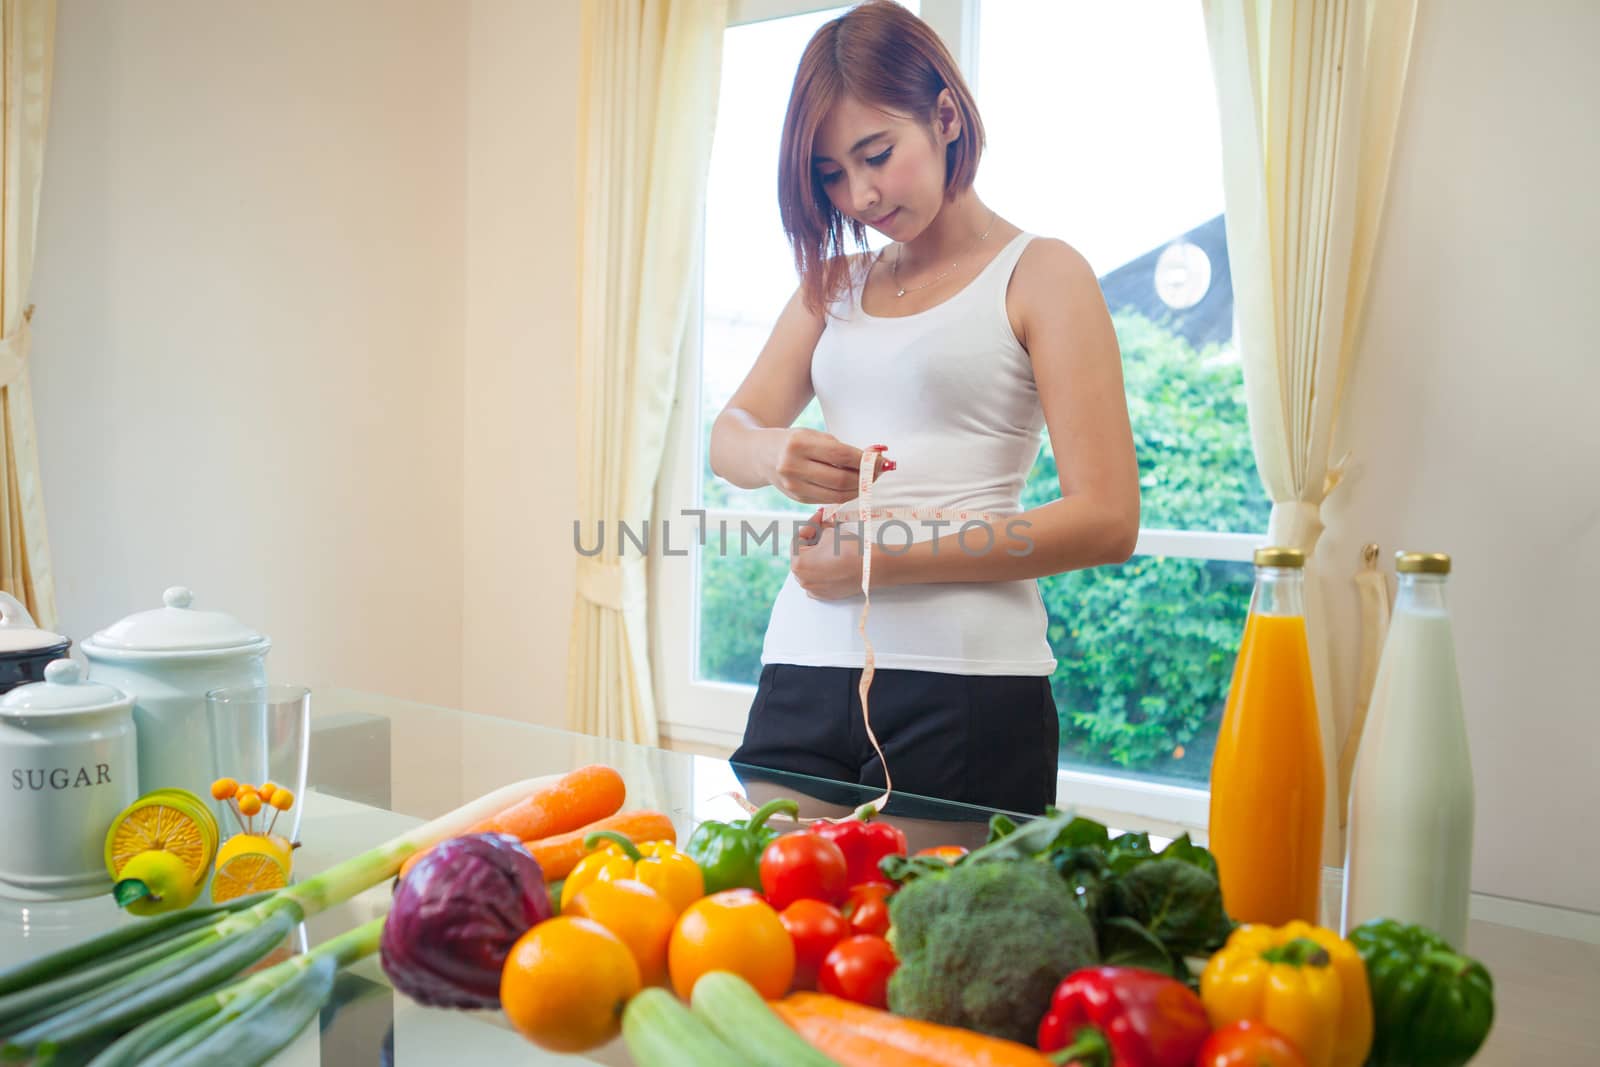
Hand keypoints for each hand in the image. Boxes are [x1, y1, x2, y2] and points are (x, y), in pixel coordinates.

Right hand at [768, 429, 892, 504]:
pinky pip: (829, 500)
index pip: (840, 455)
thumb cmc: (793, 442)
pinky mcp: (797, 498)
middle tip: (879, 471)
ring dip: (859, 488)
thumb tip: (875, 458)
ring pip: (837, 494)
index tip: (881, 460)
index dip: (865, 460)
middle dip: (865, 477)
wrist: (760, 455)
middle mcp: (792, 466)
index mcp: (798, 444)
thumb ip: (841, 448)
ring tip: (869, 479)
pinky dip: (846, 494)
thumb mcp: (813, 436)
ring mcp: (793, 486)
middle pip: (840, 479)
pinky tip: (854, 486)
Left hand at [791, 511, 869, 600]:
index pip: (798, 539)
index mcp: (798, 564)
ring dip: (817, 554)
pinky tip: (832, 559)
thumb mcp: (830, 533)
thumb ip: (819, 529)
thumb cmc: (850, 551)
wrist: (871, 568)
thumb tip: (820, 525)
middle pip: (803, 554)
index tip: (819, 517)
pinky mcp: (826, 594)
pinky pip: (818, 579)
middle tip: (823, 527)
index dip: (810, 525)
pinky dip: (822, 569)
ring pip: (810, 568)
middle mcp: (803, 579)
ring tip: (829, 542)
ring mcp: (814, 589)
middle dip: (813, 539)